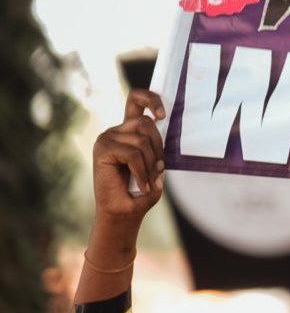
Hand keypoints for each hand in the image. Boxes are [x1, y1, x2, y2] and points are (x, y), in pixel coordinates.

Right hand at [91, 90, 166, 224]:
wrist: (122, 212)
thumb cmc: (141, 190)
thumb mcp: (156, 166)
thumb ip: (158, 148)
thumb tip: (161, 126)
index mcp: (129, 131)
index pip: (136, 100)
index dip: (151, 99)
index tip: (163, 116)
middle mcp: (116, 131)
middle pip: (146, 122)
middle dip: (158, 147)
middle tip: (158, 170)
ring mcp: (107, 138)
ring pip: (141, 140)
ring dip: (151, 164)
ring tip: (149, 181)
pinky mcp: (102, 150)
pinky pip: (133, 154)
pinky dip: (142, 171)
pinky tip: (142, 185)